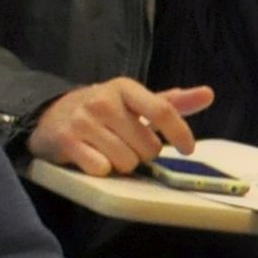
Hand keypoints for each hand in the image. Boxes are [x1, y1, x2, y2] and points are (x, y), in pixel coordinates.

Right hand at [29, 79, 212, 176]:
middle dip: (142, 153)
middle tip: (127, 146)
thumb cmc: (102, 112)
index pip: (163, 110)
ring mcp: (82, 121)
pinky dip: (100, 169)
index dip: (180, 133)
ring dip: (121, 164)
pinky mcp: (66, 142)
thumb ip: (171, 102)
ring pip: (126, 162)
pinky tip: (91, 158)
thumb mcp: (134, 102)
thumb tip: (208, 94)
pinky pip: (101, 169)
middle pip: (147, 146)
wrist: (48, 115)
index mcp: (124, 88)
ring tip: (109, 152)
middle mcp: (102, 102)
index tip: (187, 149)